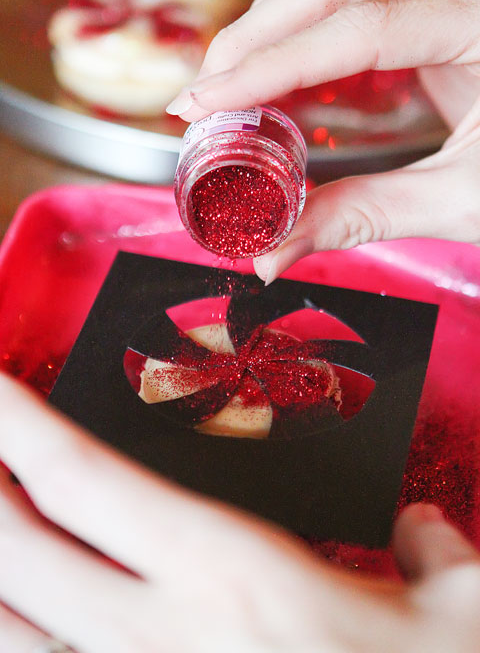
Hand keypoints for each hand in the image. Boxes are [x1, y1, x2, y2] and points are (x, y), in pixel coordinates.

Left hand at [1, 373, 479, 651]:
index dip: (15, 422)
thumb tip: (422, 529)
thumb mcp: (461, 611)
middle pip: (19, 549)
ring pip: (9, 635)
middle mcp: (161, 640)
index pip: (85, 478)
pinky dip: (16, 644)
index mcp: (233, 578)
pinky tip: (20, 619)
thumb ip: (433, 551)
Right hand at [167, 0, 479, 281]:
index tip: (203, 103)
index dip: (270, 64)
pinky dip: (305, 16)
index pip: (358, 26)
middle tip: (204, 97)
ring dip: (275, 11)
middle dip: (255, 33)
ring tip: (236, 77)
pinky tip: (286, 62)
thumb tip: (271, 252)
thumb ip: (362, 218)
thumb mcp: (463, 201)